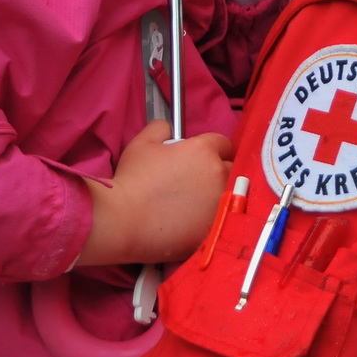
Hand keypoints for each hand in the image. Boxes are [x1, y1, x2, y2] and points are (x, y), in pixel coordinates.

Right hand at [77, 121, 234, 265]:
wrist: (124, 221)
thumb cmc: (133, 180)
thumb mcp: (142, 143)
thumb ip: (160, 128)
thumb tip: (169, 128)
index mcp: (204, 150)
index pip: (223, 143)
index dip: (212, 149)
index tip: (201, 158)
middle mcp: (219, 175)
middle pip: (232, 168)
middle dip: (220, 170)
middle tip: (200, 180)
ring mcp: (220, 203)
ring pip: (230, 195)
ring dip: (219, 194)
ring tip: (198, 202)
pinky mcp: (215, 228)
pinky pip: (221, 218)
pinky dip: (211, 217)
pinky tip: (194, 221)